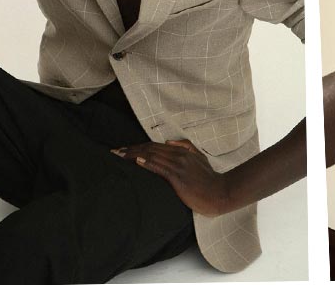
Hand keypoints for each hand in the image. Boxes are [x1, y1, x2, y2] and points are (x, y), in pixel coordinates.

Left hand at [113, 140, 234, 216]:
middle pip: (150, 149)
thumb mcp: (200, 158)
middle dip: (131, 149)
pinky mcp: (178, 177)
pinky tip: (136, 162)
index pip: (155, 146)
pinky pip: (159, 168)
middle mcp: (179, 155)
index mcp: (183, 151)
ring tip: (119, 156)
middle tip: (115, 152)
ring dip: (133, 155)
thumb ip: (186, 147)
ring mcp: (178, 165)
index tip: (124, 149)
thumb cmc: (209, 179)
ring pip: (152, 156)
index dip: (138, 146)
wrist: (219, 192)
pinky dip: (147, 163)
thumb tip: (168, 142)